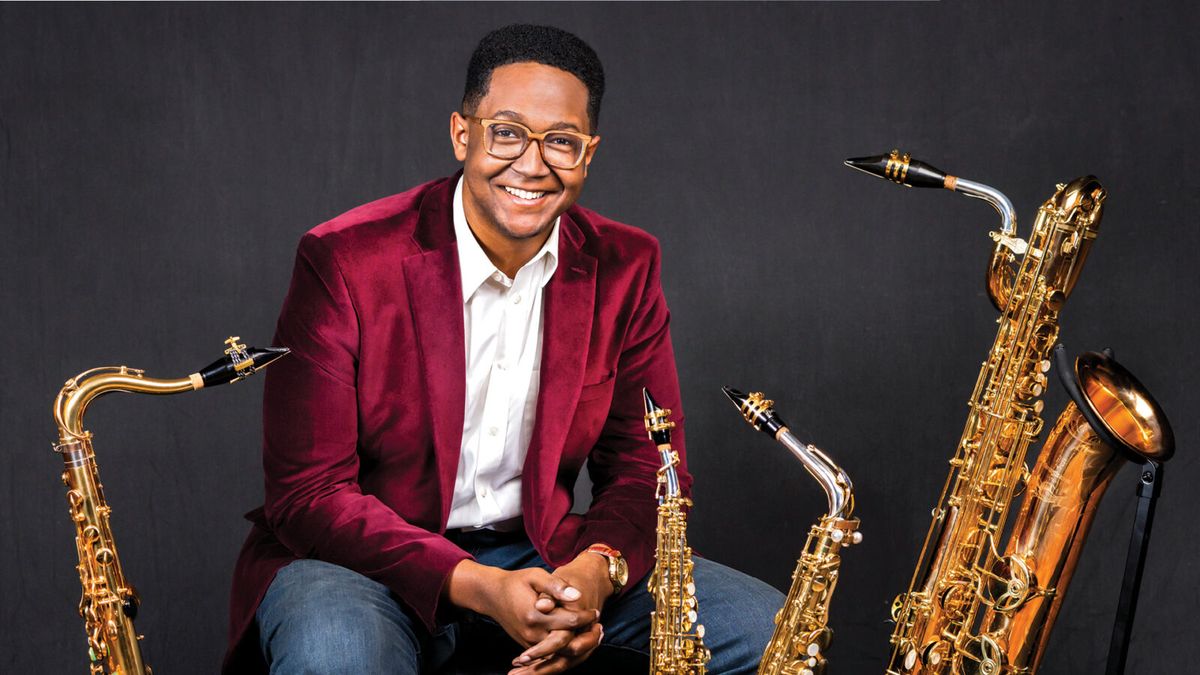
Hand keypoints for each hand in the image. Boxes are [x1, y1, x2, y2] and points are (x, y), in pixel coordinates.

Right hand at [508, 552, 613, 672]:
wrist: (493, 596)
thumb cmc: (516, 582)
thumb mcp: (535, 575)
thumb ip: (555, 586)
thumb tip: (577, 595)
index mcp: (535, 615)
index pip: (569, 621)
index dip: (585, 617)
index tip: (596, 611)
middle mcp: (532, 633)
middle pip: (567, 643)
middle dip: (587, 638)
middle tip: (601, 628)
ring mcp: (529, 642)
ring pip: (560, 653)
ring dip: (579, 646)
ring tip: (596, 635)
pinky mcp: (528, 646)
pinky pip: (551, 654)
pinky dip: (567, 649)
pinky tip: (579, 639)